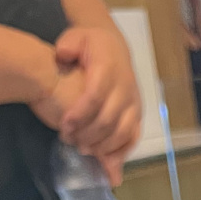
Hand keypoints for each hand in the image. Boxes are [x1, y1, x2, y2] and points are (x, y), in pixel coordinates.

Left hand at [53, 24, 140, 164]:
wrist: (114, 46)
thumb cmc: (91, 45)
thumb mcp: (76, 37)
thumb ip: (67, 47)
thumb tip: (62, 57)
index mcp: (109, 69)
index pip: (95, 97)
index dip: (80, 114)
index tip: (64, 125)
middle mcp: (125, 88)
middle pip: (108, 119)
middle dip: (88, 134)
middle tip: (69, 140)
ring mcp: (134, 103)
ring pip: (122, 132)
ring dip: (103, 146)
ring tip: (83, 149)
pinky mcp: (138, 114)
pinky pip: (133, 137)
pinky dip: (121, 152)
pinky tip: (107, 161)